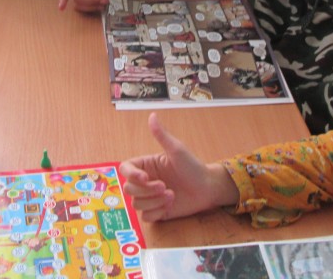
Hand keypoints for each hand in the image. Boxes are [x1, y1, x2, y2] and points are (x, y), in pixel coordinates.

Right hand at [57, 0, 121, 11]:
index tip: (61, 7)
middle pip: (78, 0)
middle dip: (91, 1)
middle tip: (105, 0)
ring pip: (83, 6)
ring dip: (94, 6)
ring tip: (106, 1)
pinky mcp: (89, 1)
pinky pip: (88, 8)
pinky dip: (96, 8)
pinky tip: (104, 4)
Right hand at [119, 113, 238, 221]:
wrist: (208, 188)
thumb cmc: (193, 167)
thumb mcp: (177, 150)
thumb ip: (162, 135)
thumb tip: (152, 115)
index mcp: (146, 165)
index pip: (125, 169)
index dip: (131, 175)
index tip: (145, 178)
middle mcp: (145, 182)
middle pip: (129, 189)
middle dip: (147, 191)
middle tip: (166, 187)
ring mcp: (150, 198)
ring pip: (136, 204)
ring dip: (154, 202)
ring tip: (172, 196)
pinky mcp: (157, 212)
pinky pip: (145, 217)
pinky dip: (156, 212)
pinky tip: (169, 206)